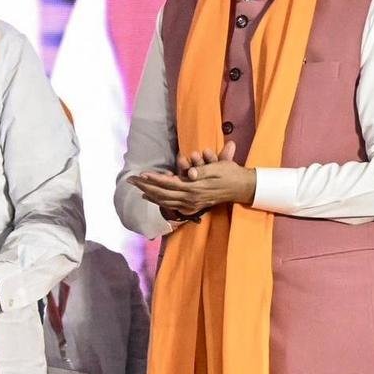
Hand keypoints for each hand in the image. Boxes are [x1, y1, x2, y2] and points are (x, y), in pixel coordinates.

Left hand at [128, 141, 254, 214]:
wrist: (242, 187)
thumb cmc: (229, 173)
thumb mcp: (216, 168)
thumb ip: (200, 172)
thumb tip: (188, 174)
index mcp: (194, 188)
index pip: (168, 183)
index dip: (153, 179)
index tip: (140, 175)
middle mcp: (191, 198)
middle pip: (162, 194)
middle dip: (145, 187)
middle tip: (131, 181)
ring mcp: (192, 203)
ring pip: (166, 201)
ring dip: (150, 195)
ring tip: (137, 189)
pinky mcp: (194, 205)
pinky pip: (173, 205)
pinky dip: (160, 202)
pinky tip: (152, 198)